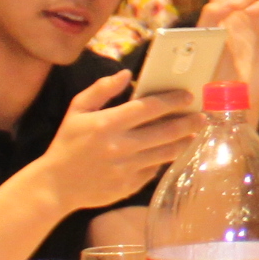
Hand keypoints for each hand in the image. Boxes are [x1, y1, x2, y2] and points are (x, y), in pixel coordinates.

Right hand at [37, 69, 199, 213]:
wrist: (56, 185)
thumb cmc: (67, 143)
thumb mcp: (77, 110)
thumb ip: (101, 90)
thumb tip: (126, 73)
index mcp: (107, 124)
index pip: (148, 108)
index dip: (172, 100)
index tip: (188, 96)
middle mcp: (120, 146)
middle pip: (165, 131)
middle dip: (188, 122)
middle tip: (202, 116)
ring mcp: (127, 168)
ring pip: (165, 153)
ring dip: (183, 142)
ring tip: (194, 135)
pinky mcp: (129, 186)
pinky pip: (154, 171)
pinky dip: (164, 160)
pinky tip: (173, 153)